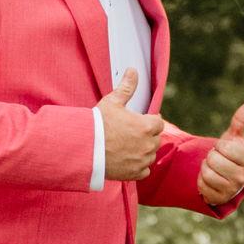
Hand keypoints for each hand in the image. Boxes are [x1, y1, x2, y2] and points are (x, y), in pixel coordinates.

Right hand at [97, 67, 165, 181]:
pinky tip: (128, 160)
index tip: (139, 121)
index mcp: (146, 126)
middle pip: (156, 139)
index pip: (158, 122)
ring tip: (128, 146)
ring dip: (144, 151)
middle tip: (131, 133)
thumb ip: (126, 87)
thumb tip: (133, 71)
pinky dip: (139, 166)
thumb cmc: (98, 124)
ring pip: (151, 155)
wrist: (84, 148)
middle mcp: (148, 144)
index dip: (149, 120)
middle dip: (147, 135)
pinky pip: (145, 170)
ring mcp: (142, 160)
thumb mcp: (112, 102)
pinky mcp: (134, 173)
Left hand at [197, 101, 243, 206]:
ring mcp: (233, 189)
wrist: (225, 176)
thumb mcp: (234, 136)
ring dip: (205, 168)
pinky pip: (202, 186)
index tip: (224, 149)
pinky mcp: (220, 198)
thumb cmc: (230, 153)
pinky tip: (209, 180)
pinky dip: (201, 181)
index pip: (224, 147)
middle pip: (214, 160)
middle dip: (211, 157)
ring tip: (213, 168)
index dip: (219, 145)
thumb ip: (240, 120)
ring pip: (207, 173)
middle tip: (217, 159)